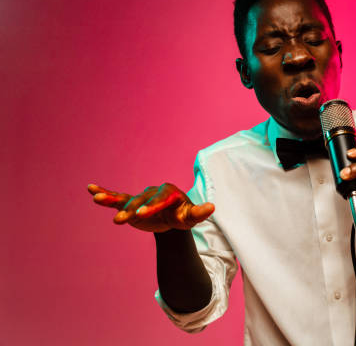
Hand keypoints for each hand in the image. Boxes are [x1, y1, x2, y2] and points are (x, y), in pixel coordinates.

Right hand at [87, 183, 213, 232]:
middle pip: (141, 201)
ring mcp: (142, 197)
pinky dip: (105, 194)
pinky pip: (118, 197)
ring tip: (97, 199)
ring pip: (127, 200)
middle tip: (123, 219)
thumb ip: (199, 213)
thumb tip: (212, 207)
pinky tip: (91, 190)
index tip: (141, 215)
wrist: (172, 216)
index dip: (151, 208)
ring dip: (113, 200)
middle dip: (132, 209)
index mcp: (169, 194)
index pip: (159, 201)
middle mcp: (154, 192)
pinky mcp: (132, 202)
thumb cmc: (183, 216)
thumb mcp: (191, 217)